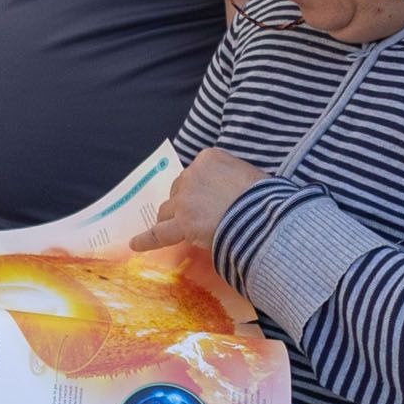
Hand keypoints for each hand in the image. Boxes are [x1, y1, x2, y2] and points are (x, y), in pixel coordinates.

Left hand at [135, 148, 267, 255]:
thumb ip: (232, 178)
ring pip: (168, 209)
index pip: (196, 173)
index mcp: (209, 158)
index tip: (209, 199)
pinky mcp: (182, 223)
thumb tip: (232, 192)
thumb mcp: (250, 174)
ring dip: (172, 219)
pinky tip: (135, 244)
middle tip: (202, 216)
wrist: (266, 213)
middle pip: (179, 190)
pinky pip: (158, 233)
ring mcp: (185, 199)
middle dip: (186, 202)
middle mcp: (192, 174)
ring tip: (180, 231)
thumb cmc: (267, 195)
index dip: (200, 189)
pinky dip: (146, 239)